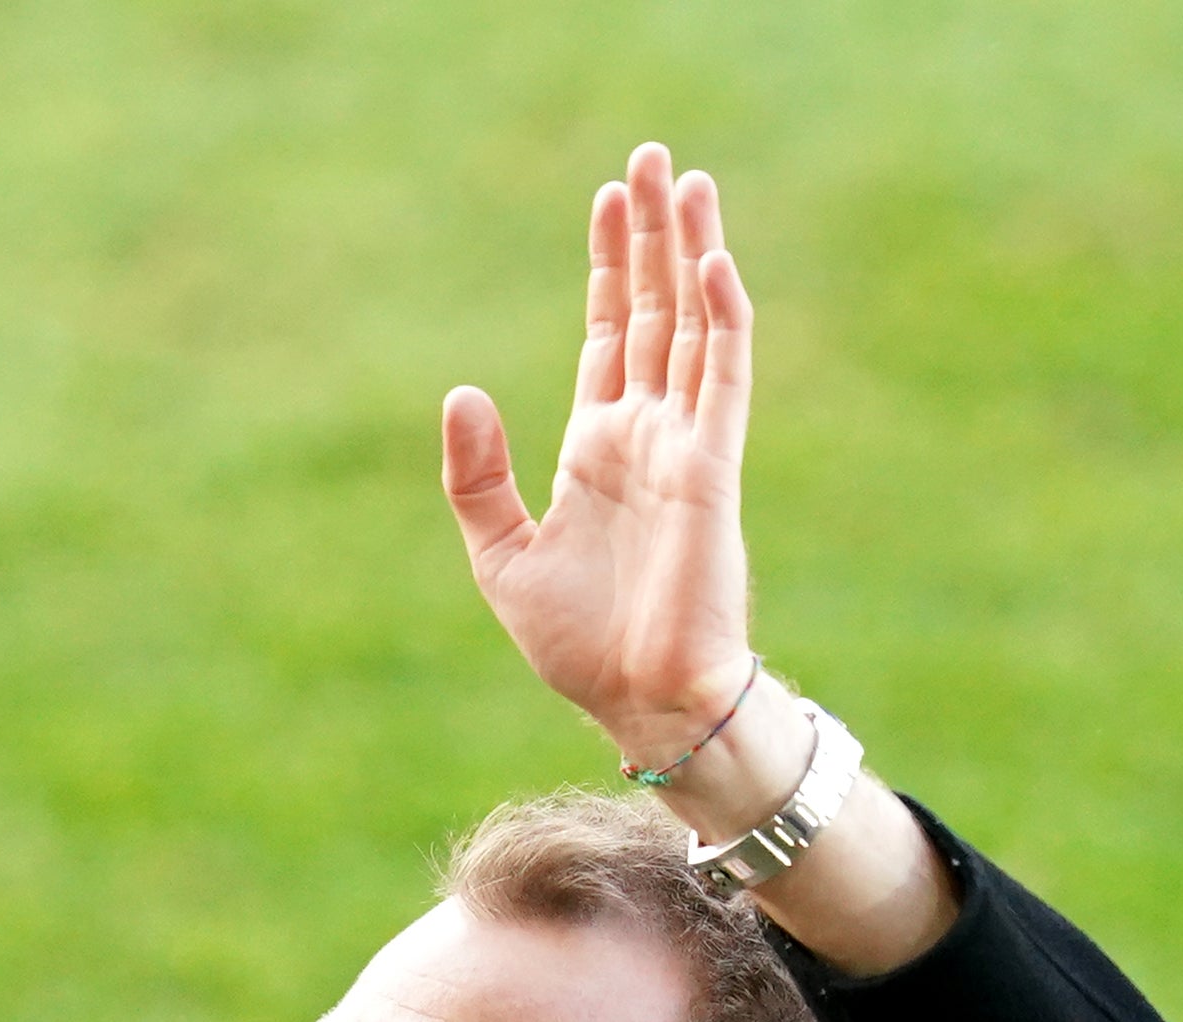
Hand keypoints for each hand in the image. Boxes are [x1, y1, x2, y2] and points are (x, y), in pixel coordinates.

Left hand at [446, 145, 757, 766]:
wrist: (640, 703)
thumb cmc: (580, 645)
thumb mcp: (502, 555)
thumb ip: (477, 475)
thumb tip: (461, 389)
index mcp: (600, 448)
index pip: (610, 334)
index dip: (610, 267)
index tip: (609, 199)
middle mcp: (649, 434)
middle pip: (654, 309)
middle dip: (651, 234)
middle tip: (652, 157)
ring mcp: (685, 445)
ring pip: (693, 325)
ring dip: (690, 252)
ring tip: (687, 180)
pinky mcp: (712, 468)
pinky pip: (721, 376)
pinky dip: (720, 317)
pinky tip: (711, 261)